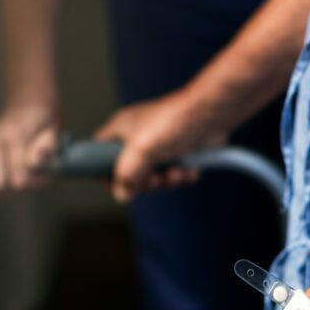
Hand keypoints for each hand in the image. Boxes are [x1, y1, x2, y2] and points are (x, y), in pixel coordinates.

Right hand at [0, 102, 60, 199]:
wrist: (29, 102)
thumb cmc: (44, 122)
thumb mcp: (55, 130)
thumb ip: (47, 147)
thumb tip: (34, 161)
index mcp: (15, 136)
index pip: (18, 175)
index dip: (33, 182)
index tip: (44, 177)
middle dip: (13, 189)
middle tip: (25, 182)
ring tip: (8, 188)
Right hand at [94, 89, 228, 202]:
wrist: (212, 115)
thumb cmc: (176, 121)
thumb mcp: (142, 149)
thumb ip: (126, 174)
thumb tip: (122, 194)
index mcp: (120, 130)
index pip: (97, 154)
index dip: (103, 172)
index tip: (117, 184)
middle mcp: (137, 138)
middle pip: (128, 174)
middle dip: (145, 183)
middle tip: (156, 179)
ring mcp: (157, 147)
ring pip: (152, 178)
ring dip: (166, 182)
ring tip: (176, 172)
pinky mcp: (177, 153)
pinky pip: (172, 175)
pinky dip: (181, 177)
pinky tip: (189, 169)